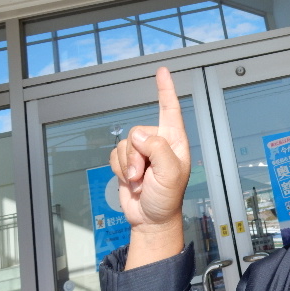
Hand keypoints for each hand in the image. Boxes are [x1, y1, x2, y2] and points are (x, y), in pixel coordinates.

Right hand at [110, 67, 190, 266]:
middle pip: (138, 132)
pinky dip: (119, 169)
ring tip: (141, 180)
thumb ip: (157, 149)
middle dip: (136, 156)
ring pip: (124, 144)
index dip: (165, 89)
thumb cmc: (167, 199)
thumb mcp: (170, 173)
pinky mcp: (127, 161)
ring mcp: (142, 152)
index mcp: (174, 141)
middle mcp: (158, 142)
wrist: (150, 219)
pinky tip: (132, 181)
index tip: (162, 71)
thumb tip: (139, 135)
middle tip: (146, 175)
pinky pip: (115, 154)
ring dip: (128, 166)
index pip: (170, 109)